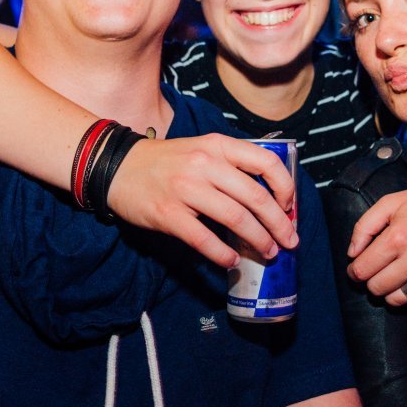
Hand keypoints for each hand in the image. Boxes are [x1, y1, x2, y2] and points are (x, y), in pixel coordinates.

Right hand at [109, 135, 297, 268]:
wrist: (117, 167)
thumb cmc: (167, 162)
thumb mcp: (203, 148)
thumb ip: (232, 164)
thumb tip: (269, 196)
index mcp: (218, 146)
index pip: (266, 162)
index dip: (285, 187)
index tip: (288, 207)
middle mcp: (205, 164)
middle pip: (256, 197)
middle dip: (279, 224)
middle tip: (288, 241)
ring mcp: (186, 189)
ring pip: (236, 218)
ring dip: (258, 240)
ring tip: (267, 253)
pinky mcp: (168, 214)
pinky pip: (204, 239)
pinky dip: (222, 254)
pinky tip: (231, 261)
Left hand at [345, 168, 406, 306]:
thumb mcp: (389, 203)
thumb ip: (364, 227)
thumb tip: (352, 254)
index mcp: (398, 238)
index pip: (362, 270)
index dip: (354, 271)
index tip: (356, 267)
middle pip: (376, 288)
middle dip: (369, 281)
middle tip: (375, 270)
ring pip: (396, 301)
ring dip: (388, 291)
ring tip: (390, 276)